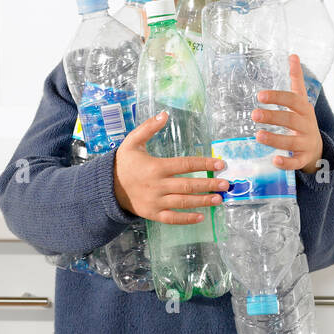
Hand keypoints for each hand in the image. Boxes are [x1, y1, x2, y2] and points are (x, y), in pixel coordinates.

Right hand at [113, 112, 228, 222]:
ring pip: (184, 202)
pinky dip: (187, 219)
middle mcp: (158, 185)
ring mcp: (156, 201)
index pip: (185, 164)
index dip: (204, 164)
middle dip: (209, 184)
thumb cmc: (123, 163)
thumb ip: (148, 128)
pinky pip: (173, 218)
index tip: (220, 164)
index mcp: (156, 167)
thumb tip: (165, 114)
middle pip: (188, 185)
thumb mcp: (132, 142)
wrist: (108, 187)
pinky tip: (201, 217)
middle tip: (226, 184)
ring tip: (219, 199)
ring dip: (203, 201)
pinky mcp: (154, 214)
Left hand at [251, 54, 323, 174]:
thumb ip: (296, 80)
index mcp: (305, 110)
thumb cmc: (304, 121)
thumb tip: (293, 55)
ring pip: (291, 142)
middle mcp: (307, 126)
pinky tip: (274, 160)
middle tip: (254, 114)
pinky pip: (296, 162)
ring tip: (258, 136)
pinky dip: (286, 162)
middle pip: (291, 120)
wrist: (318, 149)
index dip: (278, 97)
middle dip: (273, 117)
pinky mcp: (304, 159)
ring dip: (275, 139)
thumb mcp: (302, 101)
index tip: (260, 96)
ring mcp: (306, 143)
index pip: (293, 100)